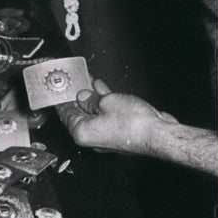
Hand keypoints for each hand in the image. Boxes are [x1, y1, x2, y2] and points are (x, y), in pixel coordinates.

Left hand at [56, 78, 178, 156]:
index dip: (61, 98)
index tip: (59, 88)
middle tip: (74, 80)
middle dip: (77, 94)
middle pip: (78, 112)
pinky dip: (103, 102)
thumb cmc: (134, 124)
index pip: (64, 113)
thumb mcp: (106, 102)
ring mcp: (104, 135)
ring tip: (88, 80)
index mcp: (81, 132)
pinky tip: (103, 89)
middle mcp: (91, 137)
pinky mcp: (117, 132)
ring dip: (91, 96)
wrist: (158, 134)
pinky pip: (105, 115)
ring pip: (93, 112)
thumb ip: (91, 98)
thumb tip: (83, 96)